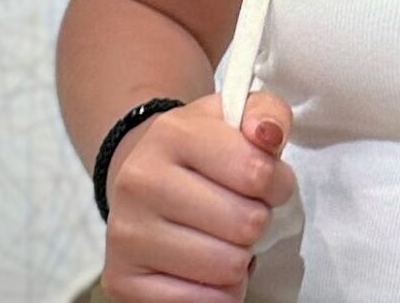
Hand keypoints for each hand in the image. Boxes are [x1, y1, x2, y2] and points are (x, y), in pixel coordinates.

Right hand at [97, 89, 294, 300]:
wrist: (144, 176)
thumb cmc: (205, 147)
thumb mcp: (239, 114)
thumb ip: (268, 114)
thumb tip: (269, 136)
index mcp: (172, 134)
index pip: (256, 172)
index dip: (279, 184)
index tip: (272, 185)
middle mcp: (140, 182)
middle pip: (246, 224)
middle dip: (259, 222)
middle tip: (247, 213)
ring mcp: (125, 235)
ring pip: (226, 268)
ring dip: (242, 260)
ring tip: (228, 239)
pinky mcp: (119, 282)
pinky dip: (219, 294)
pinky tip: (210, 270)